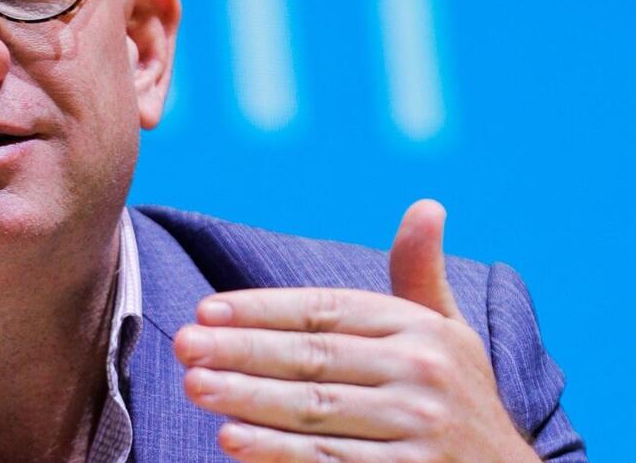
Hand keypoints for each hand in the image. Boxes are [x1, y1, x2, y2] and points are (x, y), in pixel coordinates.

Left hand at [173, 200, 538, 461]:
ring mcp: (414, 431)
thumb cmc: (459, 397)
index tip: (206, 309)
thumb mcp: (449, 332)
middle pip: (312, 359)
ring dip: (247, 399)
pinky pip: (329, 462)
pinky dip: (277, 454)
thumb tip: (426, 205)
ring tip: (194, 386)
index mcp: (419, 330)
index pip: (327, 311)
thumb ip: (419, 274)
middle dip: (241, 350)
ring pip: (313, 411)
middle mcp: (420, 374)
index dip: (263, 309)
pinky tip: (231, 442)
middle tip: (183, 345)